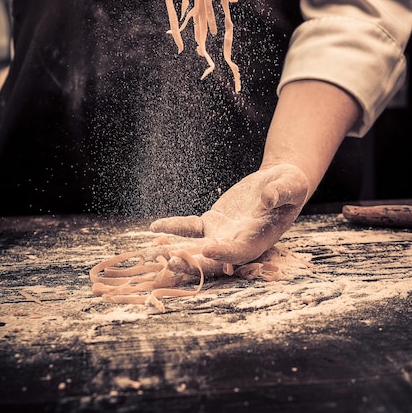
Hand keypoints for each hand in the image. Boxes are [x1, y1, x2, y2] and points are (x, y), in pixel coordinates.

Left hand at [150, 164, 308, 273]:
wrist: (279, 183)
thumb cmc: (291, 186)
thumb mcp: (292, 185)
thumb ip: (281, 193)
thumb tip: (269, 197)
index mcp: (259, 239)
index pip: (240, 251)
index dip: (224, 253)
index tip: (208, 249)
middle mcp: (238, 242)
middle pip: (213, 258)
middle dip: (192, 262)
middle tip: (170, 263)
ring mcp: (223, 233)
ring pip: (197, 246)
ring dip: (176, 250)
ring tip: (154, 251)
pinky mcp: (213, 222)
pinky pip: (191, 228)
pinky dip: (174, 228)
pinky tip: (155, 228)